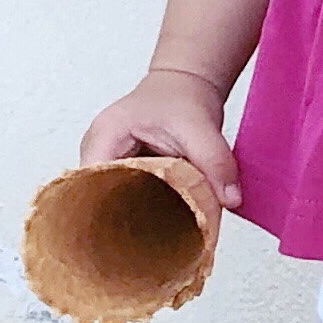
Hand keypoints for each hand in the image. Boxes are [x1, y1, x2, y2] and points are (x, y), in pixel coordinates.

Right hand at [77, 67, 235, 232]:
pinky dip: (144, 208)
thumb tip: (230, 197)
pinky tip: (164, 218)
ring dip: (135, 217)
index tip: (137, 234)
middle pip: (99, 202)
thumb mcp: (200, 126)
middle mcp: (97, 152)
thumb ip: (216, 161)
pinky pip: (126, 197)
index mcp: (103, 138)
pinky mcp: (121, 171)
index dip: (110, 216)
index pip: (91, 191)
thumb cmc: (182, 95)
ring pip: (112, 203)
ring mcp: (107, 163)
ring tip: (161, 232)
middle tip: (156, 240)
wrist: (186, 82)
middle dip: (125, 223)